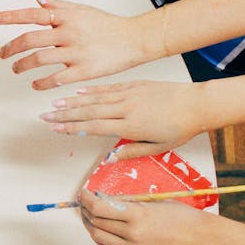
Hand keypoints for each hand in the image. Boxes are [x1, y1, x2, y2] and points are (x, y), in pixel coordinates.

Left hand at [0, 0, 153, 89]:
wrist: (135, 39)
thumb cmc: (107, 24)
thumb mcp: (82, 9)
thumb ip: (58, 4)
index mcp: (67, 16)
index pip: (33, 14)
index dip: (11, 16)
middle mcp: (69, 32)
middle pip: (31, 39)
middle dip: (11, 47)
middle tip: (2, 54)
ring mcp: (76, 52)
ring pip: (40, 58)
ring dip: (22, 65)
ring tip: (15, 69)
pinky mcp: (84, 70)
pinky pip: (56, 78)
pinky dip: (42, 83)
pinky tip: (35, 84)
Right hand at [40, 81, 205, 158]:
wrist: (199, 104)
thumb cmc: (181, 127)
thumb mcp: (158, 147)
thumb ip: (132, 151)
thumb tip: (111, 158)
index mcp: (130, 126)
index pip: (94, 127)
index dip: (72, 128)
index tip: (55, 128)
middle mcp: (126, 109)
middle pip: (88, 112)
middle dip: (64, 114)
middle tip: (45, 116)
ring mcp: (128, 95)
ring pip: (95, 98)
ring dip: (72, 101)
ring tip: (54, 103)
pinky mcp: (134, 86)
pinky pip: (108, 88)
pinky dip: (92, 90)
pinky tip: (78, 91)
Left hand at [78, 188, 206, 244]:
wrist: (198, 238)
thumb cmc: (179, 216)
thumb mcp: (151, 202)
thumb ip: (124, 202)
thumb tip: (100, 198)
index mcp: (137, 215)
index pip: (98, 207)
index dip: (86, 199)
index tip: (83, 193)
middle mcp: (132, 234)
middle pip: (95, 221)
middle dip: (85, 209)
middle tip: (84, 202)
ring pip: (97, 236)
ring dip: (89, 224)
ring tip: (89, 214)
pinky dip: (99, 237)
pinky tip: (99, 228)